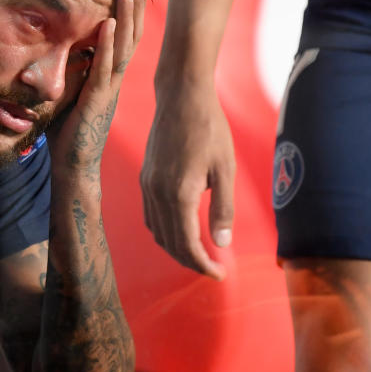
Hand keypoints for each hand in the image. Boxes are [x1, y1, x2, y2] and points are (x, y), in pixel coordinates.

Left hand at [47, 0, 144, 180]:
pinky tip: (109, 23)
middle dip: (134, 6)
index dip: (130, 13)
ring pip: (121, 47)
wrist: (73, 166)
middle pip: (130, 36)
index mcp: (108, 77)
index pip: (123, 39)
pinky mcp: (96, 100)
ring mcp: (108, 89)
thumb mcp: (68, 92)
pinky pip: (102, 68)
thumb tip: (58, 45)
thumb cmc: (67, 131)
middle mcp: (113, 80)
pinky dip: (105, 45)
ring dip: (126, 16)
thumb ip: (70, 70)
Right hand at [140, 79, 234, 279]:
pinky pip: (150, 216)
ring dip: (176, 248)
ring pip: (157, 231)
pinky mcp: (145, 177)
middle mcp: (157, 193)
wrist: (181, 97)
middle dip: (190, 261)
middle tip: (214, 269)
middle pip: (169, 243)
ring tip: (199, 253)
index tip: (220, 275)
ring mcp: (147, 185)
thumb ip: (223, 208)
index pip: (187, 244)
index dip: (203, 264)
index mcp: (179, 193)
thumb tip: (222, 243)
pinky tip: (181, 229)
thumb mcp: (225, 169)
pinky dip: (164, 231)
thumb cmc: (210, 129)